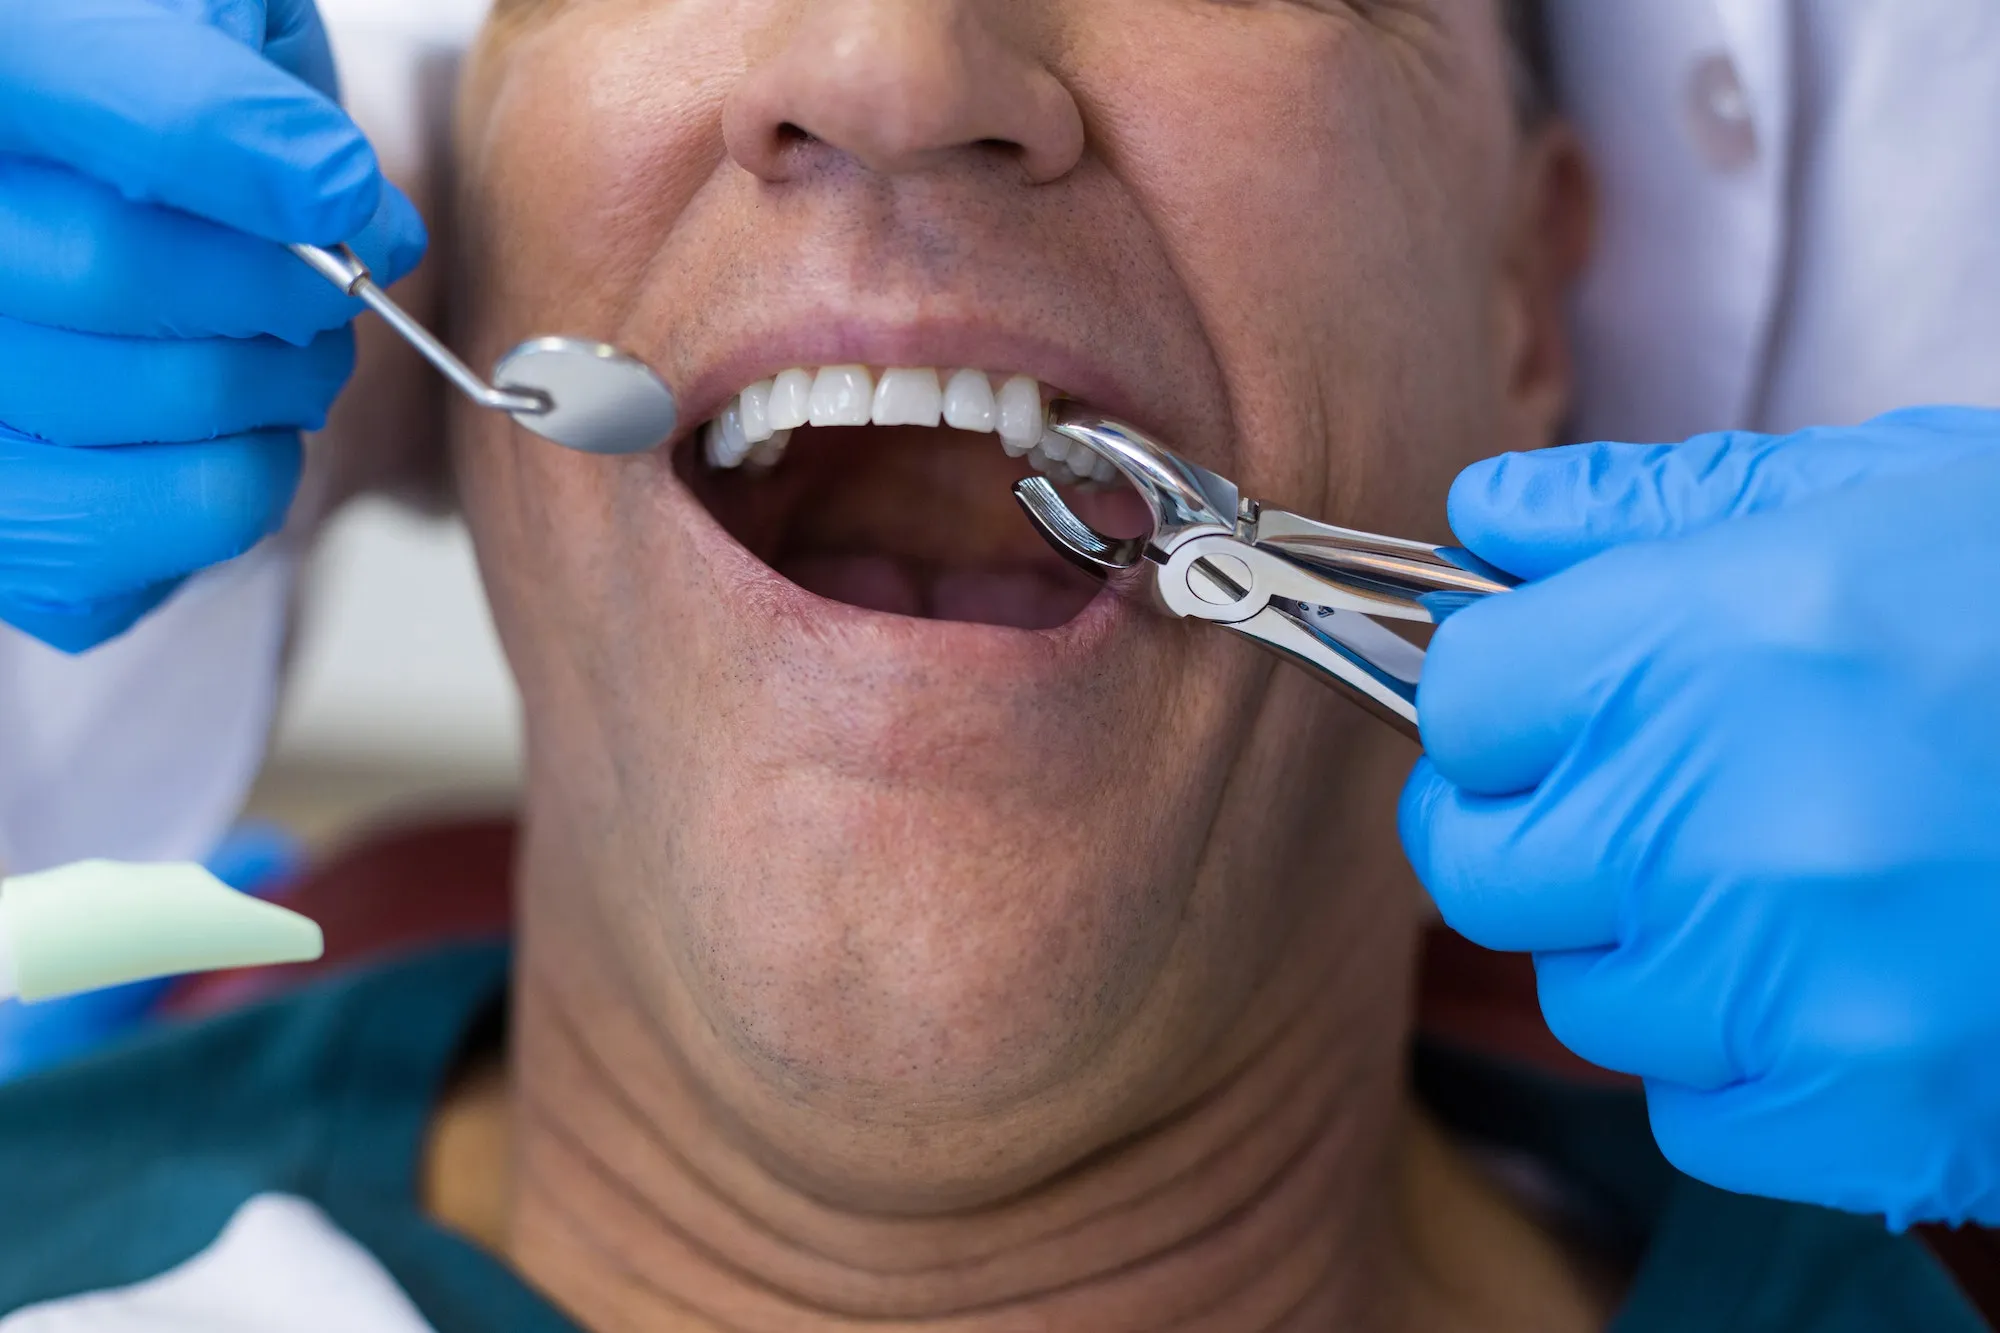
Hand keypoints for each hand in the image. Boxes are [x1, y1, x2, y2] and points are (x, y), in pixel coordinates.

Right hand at [0, 0, 425, 651]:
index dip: (221, 142)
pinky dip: (232, 492)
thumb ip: (245, 54)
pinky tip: (243, 434)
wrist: (122, 206)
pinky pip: (117, 551)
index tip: (344, 185)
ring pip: (134, 403)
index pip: (73, 85)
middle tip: (344, 282)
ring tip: (304, 352)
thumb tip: (313, 166)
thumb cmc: (174, 97)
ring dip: (281, 387)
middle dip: (282, 285)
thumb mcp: (221, 20)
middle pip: (111, 269)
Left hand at [1401, 406, 1999, 1226]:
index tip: (1547, 705)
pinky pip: (1692, 1111)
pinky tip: (1839, 978)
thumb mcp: (1877, 494)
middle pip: (1479, 863)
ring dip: (1649, 944)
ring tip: (1784, 879)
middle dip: (1537, 826)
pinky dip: (1741, 1060)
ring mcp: (1795, 985)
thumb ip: (1651, 509)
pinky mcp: (1867, 1113)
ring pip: (1585, 994)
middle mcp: (1727, 819)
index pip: (1459, 700)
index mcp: (1708, 639)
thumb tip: (1483, 522)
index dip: (1498, 700)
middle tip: (1638, 796)